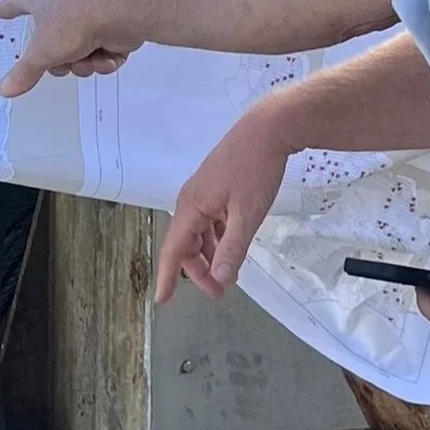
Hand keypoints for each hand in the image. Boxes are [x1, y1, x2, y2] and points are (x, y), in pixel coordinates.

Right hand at [0, 0, 138, 96]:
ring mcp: (89, 16)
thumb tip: (3, 90)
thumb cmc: (73, 23)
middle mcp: (64, 5)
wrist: (120, 15)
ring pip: (77, 53)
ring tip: (88, 57)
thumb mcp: (43, 52)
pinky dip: (102, 61)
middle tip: (60, 60)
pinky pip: (99, 55)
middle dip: (58, 60)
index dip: (7, 8)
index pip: (18, 2)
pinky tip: (106, 57)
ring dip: (82, 63)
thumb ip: (24, 72)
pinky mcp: (112, 29)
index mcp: (42, 0)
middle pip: (51, 42)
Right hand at [154, 104, 289, 301]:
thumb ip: (232, 248)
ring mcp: (203, 193)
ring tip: (229, 273)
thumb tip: (220, 279)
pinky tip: (232, 246)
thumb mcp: (247, 214)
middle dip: (199, 271)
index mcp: (192, 208)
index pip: (174, 250)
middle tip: (220, 292)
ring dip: (210, 255)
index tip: (162, 301)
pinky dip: (217, 238)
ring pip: (199, 233)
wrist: (267, 128)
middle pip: (186, 245)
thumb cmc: (256, 169)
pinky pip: (209, 221)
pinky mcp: (215, 187)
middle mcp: (191, 201)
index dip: (167, 277)